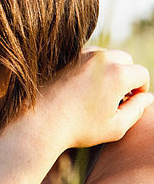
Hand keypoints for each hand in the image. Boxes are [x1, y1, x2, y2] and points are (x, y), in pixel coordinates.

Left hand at [20, 47, 152, 150]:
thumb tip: (148, 98)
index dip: (141, 89)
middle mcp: (100, 59)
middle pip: (124, 59)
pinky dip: (88, 67)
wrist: (39, 122)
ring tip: (100, 91)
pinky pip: (84, 57)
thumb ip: (137, 110)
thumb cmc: (79, 129)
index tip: (131, 102)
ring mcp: (79, 56)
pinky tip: (82, 87)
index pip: (141, 74)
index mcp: (118, 74)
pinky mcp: (63, 58)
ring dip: (107, 68)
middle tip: (117, 96)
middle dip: (126, 76)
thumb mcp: (115, 126)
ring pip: (104, 55)